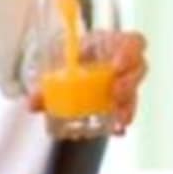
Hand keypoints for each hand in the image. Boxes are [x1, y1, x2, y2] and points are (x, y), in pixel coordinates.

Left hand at [29, 27, 149, 130]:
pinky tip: (117, 131)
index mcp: (111, 43)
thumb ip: (47, 82)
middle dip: (129, 83)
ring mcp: (124, 82)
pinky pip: (127, 111)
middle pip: (139, 68)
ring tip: (118, 120)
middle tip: (115, 94)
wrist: (69, 64)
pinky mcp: (121, 101)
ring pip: (135, 92)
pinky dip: (122, 122)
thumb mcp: (59, 61)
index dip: (130, 52)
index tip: (116, 66)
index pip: (133, 42)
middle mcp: (123, 62)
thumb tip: (33, 103)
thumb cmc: (70, 55)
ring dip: (128, 106)